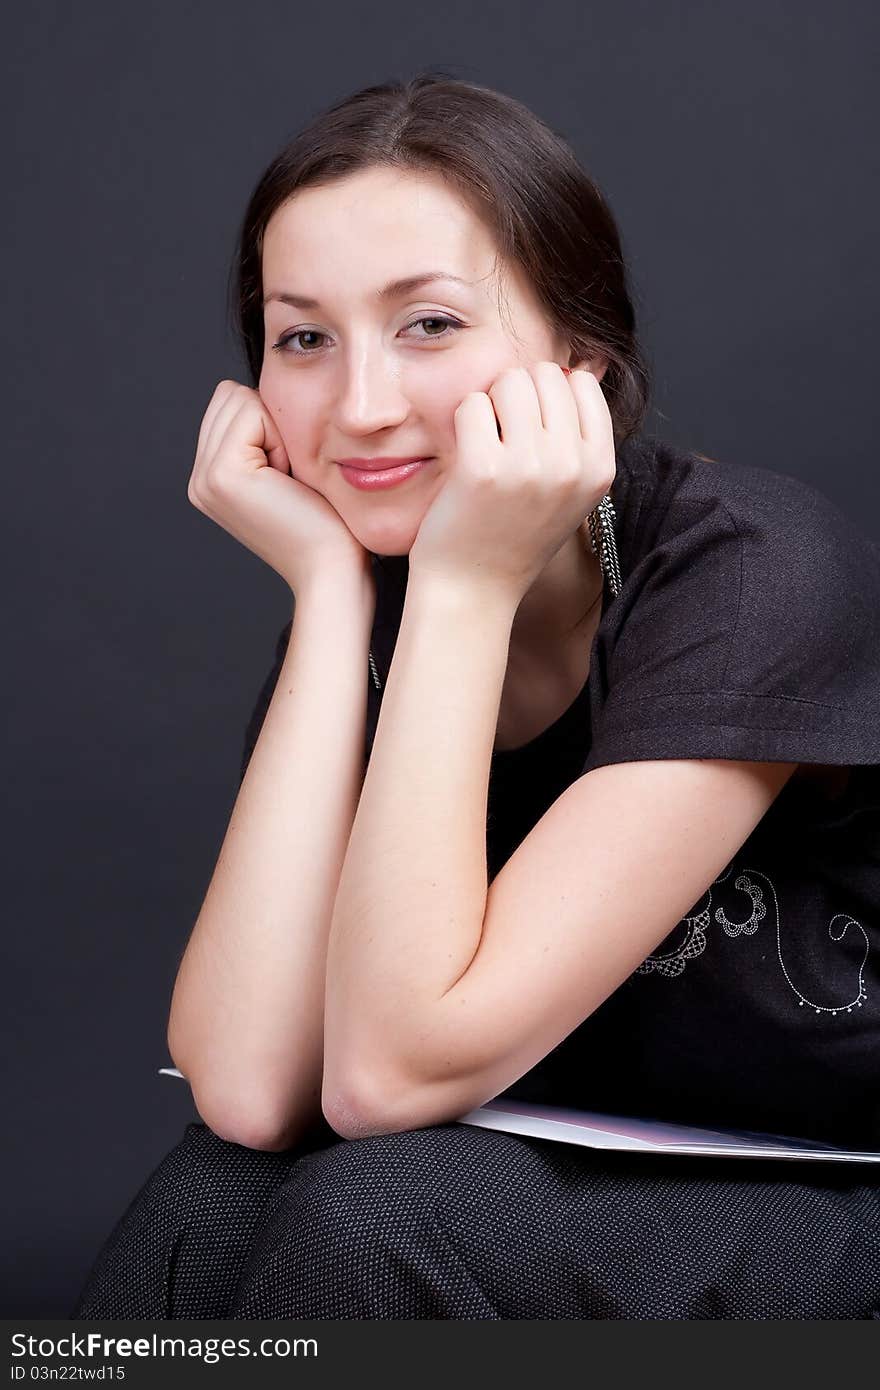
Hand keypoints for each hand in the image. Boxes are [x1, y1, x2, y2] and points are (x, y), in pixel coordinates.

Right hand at [187, 381, 373, 593]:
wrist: (333, 568)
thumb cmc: (329, 523)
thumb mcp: (289, 468)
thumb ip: (264, 433)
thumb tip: (258, 389)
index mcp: (210, 477)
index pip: (231, 400)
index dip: (272, 425)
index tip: (290, 475)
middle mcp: (198, 479)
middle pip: (230, 394)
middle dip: (271, 424)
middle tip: (290, 477)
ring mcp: (203, 478)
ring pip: (240, 398)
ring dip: (277, 432)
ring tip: (289, 480)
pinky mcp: (220, 475)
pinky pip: (251, 411)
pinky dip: (279, 438)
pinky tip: (287, 479)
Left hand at [407, 362, 614, 601]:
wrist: (473, 589)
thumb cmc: (514, 535)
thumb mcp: (568, 490)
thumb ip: (579, 435)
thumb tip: (583, 364)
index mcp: (600, 469)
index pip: (581, 384)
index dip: (549, 394)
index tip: (531, 429)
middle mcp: (572, 466)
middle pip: (544, 374)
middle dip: (518, 394)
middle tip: (503, 437)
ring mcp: (529, 467)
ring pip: (510, 381)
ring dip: (490, 403)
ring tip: (486, 443)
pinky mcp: (483, 469)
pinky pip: (473, 403)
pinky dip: (463, 421)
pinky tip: (465, 454)